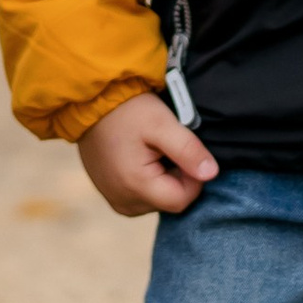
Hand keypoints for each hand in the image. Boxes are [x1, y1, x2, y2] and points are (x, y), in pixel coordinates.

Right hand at [77, 91, 217, 216]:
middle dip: (176, 177)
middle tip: (165, 147)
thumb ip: (188, 150)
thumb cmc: (127, 110)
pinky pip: (139, 196)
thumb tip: (212, 174)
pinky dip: (147, 180)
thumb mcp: (162, 124)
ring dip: (162, 179)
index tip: (184, 151)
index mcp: (136, 186)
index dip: (192, 176)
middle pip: (169, 201)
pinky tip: (140, 156)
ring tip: (151, 150)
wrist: (90, 101)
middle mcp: (123, 200)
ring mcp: (114, 198)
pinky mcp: (109, 192)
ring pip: (156, 200)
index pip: (183, 199)